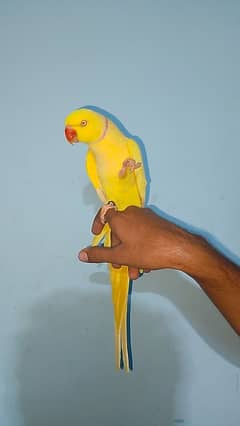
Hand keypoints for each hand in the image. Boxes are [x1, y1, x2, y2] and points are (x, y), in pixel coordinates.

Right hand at [78, 206, 194, 278]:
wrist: (180, 248)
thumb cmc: (148, 250)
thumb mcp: (121, 256)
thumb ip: (99, 254)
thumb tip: (81, 254)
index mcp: (120, 218)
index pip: (104, 213)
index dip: (98, 224)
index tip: (97, 235)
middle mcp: (132, 213)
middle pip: (119, 230)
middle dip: (118, 250)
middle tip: (121, 266)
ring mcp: (146, 216)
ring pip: (132, 234)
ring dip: (130, 253)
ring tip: (137, 272)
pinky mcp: (157, 222)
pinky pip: (143, 233)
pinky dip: (140, 247)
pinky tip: (146, 265)